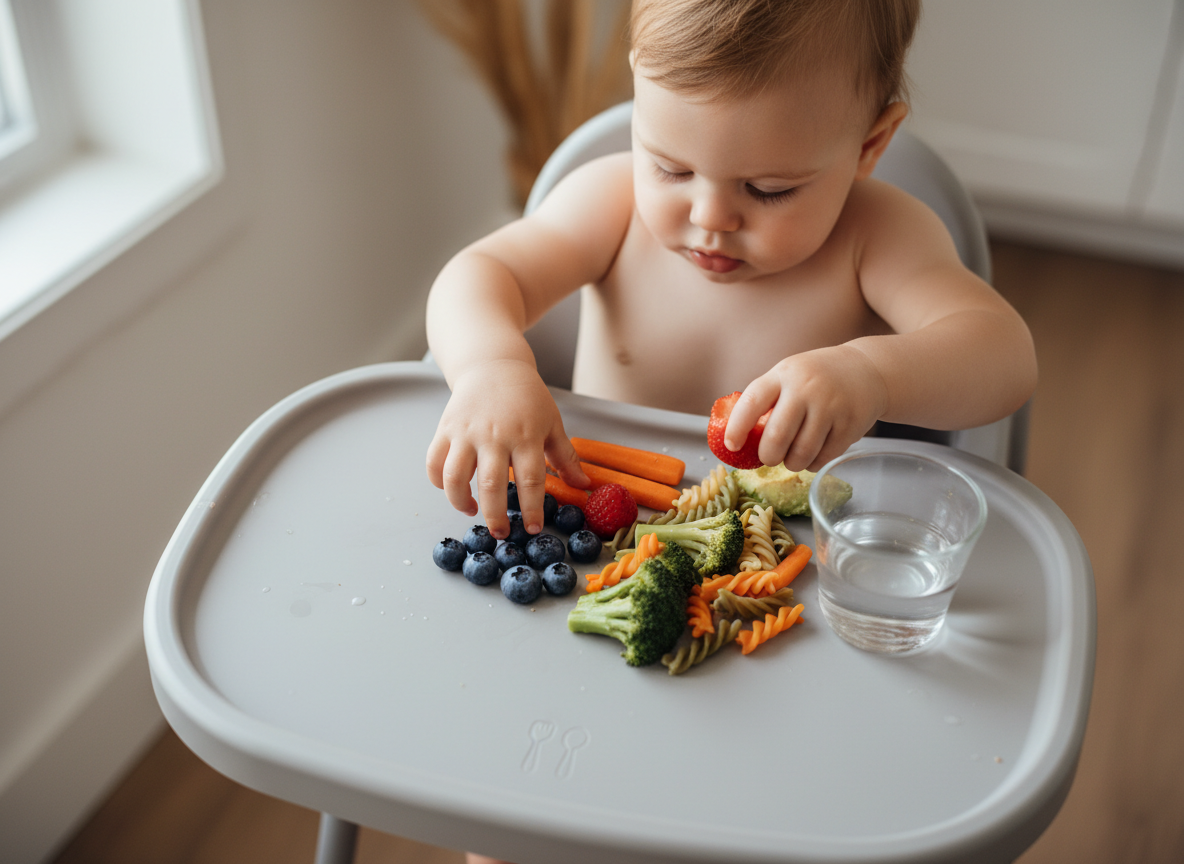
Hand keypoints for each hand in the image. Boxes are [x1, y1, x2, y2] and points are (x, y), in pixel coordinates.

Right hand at [426, 359, 587, 538]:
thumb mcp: (552, 423)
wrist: (493, 365)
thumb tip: (584, 486)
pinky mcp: (445, 429)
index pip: (530, 480)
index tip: (533, 529)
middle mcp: (494, 435)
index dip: (532, 508)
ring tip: (472, 511)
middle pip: (491, 485)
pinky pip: (434, 462)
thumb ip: (565, 457)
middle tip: (501, 533)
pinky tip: (452, 490)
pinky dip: (438, 482)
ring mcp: (466, 432)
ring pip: (455, 477)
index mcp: (526, 435)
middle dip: (495, 516)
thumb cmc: (526, 396)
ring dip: (461, 502)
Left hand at [724, 345, 888, 471]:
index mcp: (783, 375)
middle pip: (777, 436)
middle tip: (769, 458)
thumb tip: (738, 439)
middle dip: (768, 456)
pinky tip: (812, 456)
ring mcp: (830, 406)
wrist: (866, 370)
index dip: (737, 428)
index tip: (732, 446)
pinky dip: (813, 464)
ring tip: (792, 458)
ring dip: (792, 463)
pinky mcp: (849, 424)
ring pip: (801, 453)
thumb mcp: (788, 375)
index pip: (752, 402)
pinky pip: (824, 457)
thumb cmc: (816, 377)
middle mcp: (806, 389)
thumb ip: (767, 400)